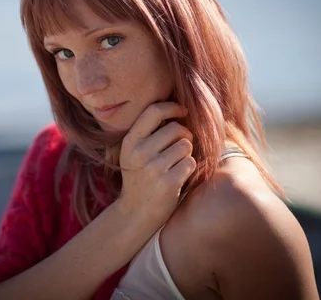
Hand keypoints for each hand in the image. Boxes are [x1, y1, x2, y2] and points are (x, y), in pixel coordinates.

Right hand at [115, 102, 194, 228]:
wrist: (135, 212)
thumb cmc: (140, 177)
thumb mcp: (134, 153)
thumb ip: (148, 133)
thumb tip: (176, 108)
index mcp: (130, 141)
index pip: (154, 111)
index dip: (172, 107)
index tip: (182, 111)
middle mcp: (139, 152)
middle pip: (176, 129)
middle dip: (184, 135)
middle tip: (180, 146)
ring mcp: (153, 168)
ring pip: (185, 145)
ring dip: (186, 153)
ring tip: (176, 163)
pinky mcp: (168, 182)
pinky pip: (190, 162)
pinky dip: (189, 167)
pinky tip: (179, 175)